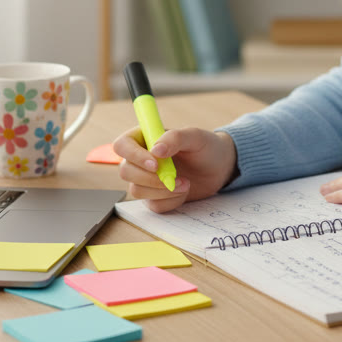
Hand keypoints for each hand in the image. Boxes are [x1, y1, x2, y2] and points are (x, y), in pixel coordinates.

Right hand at [113, 126, 236, 212]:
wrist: (219, 168)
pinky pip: (152, 205)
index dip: (134, 156)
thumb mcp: (195, 136)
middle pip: (125, 171)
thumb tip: (155, 150)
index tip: (156, 164)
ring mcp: (144, 179)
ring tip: (185, 183)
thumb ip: (175, 138)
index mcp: (143, 137)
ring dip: (162, 190)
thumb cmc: (206, 147)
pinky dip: (170, 201)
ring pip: (136, 190)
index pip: (122, 145)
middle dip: (150, 178)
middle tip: (175, 176)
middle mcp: (139, 159)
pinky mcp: (154, 197)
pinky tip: (183, 191)